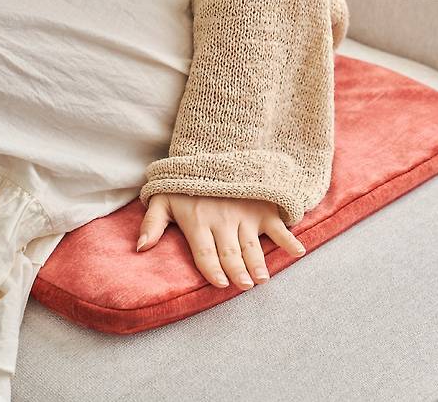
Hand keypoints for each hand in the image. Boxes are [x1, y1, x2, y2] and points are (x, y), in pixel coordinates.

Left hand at [137, 194, 305, 289]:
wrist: (213, 151)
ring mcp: (244, 214)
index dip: (212, 269)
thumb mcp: (161, 199)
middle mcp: (222, 220)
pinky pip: (276, 225)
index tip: (220, 284)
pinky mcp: (261, 207)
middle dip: (237, 270)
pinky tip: (297, 251)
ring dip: (258, 261)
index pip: (205, 252)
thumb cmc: (185, 183)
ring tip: (262, 278)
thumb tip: (140, 248)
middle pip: (230, 252)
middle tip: (244, 286)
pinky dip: (289, 238)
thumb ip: (151, 223)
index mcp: (197, 222)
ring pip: (251, 244)